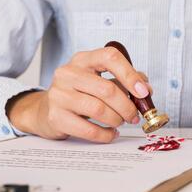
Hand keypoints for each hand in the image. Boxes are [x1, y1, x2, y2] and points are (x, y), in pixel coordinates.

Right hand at [7, 47, 150, 142]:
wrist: (45, 110)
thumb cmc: (78, 94)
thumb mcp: (98, 80)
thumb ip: (123, 82)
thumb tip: (146, 90)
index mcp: (82, 60)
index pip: (109, 57)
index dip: (130, 74)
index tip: (143, 92)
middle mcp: (68, 73)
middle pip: (107, 89)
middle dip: (127, 106)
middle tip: (134, 115)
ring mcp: (59, 95)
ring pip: (98, 110)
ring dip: (116, 120)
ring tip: (120, 122)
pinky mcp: (56, 117)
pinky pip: (88, 129)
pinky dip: (105, 134)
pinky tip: (110, 133)